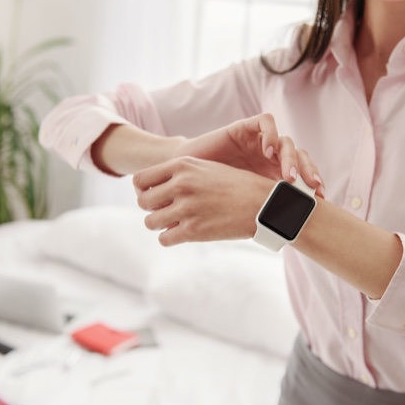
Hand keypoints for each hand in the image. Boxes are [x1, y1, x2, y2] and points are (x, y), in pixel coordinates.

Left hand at [132, 156, 274, 245]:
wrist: (263, 204)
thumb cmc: (237, 185)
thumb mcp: (207, 169)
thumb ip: (181, 174)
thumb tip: (153, 187)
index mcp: (182, 165)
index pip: (141, 179)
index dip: (142, 189)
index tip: (152, 195)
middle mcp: (181, 185)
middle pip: (143, 201)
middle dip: (151, 208)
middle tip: (164, 211)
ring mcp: (186, 208)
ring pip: (150, 222)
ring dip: (159, 224)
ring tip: (173, 223)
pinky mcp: (193, 231)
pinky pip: (164, 239)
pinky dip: (170, 238)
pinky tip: (182, 233)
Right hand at [175, 114, 324, 196]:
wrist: (182, 175)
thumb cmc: (210, 194)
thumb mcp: (238, 204)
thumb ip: (258, 210)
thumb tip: (282, 236)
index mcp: (272, 175)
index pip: (301, 176)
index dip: (312, 186)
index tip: (318, 201)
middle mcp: (269, 158)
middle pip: (299, 159)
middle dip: (307, 172)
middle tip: (310, 188)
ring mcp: (258, 141)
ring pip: (286, 142)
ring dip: (291, 158)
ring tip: (289, 176)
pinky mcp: (245, 127)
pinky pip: (265, 122)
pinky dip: (270, 135)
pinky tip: (267, 151)